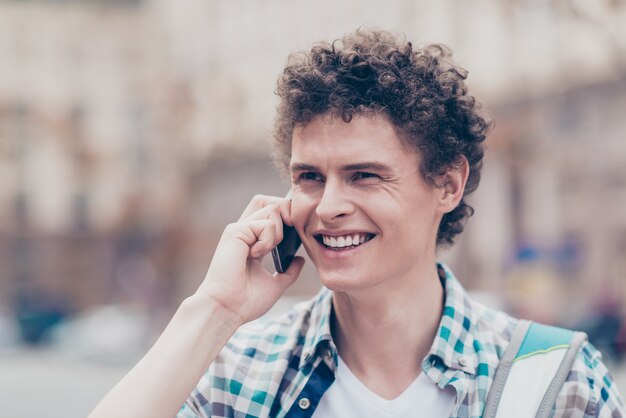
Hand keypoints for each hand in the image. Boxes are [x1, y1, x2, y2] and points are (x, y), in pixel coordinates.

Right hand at [196, 194, 304, 324]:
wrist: (228, 310)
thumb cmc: (245, 301)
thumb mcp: (275, 284)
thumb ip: (288, 272)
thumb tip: (300, 260)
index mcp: (251, 241)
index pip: (269, 212)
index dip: (286, 215)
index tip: (296, 233)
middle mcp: (244, 232)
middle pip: (267, 201)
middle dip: (286, 210)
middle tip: (291, 231)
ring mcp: (238, 230)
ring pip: (271, 209)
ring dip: (278, 231)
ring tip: (268, 251)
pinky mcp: (235, 232)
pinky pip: (265, 224)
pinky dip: (268, 239)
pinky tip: (257, 254)